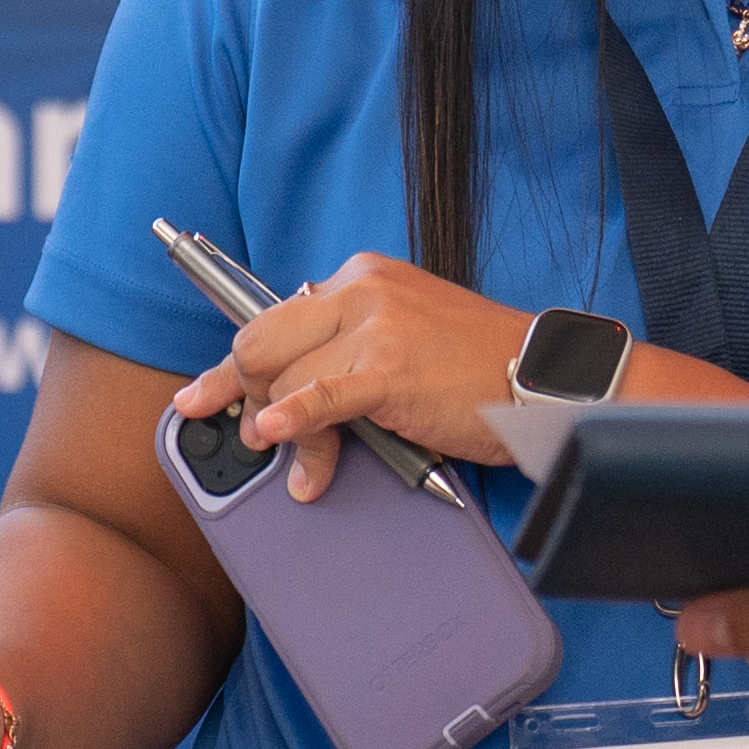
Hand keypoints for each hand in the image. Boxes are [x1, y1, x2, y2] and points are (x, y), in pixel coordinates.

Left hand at [181, 253, 527, 493]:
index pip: (271, 318)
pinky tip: (275, 438)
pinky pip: (318, 396)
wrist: (542, 377)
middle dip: (250, 398)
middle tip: (261, 440)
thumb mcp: (403, 334)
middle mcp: (361, 291)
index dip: (235, 368)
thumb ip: (347, 346)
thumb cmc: (477, 366)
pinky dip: (290, 421)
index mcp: (361, 278)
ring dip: (284, 435)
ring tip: (309, 470)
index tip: (207, 396)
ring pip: (284, 380)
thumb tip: (288, 387)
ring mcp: (376, 327)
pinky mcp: (391, 370)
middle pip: (259, 343)